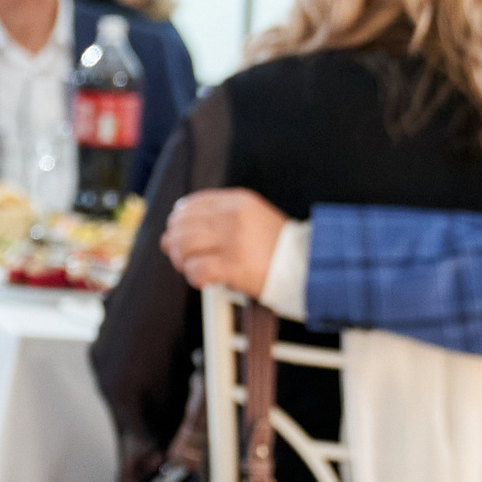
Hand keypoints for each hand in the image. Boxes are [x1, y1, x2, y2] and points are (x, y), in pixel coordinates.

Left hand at [163, 189, 286, 297]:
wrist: (307, 267)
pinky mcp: (234, 266)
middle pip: (182, 225)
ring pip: (183, 246)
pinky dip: (195, 277)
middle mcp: (234, 218)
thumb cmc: (277, 248)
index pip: (191, 204)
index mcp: (238, 201)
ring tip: (193, 268)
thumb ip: (219, 218)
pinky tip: (205, 280)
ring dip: (182, 261)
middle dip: (175, 244)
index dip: (179, 221)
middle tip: (183, 257)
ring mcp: (233, 241)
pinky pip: (196, 269)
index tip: (180, 234)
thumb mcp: (252, 218)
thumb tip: (174, 231)